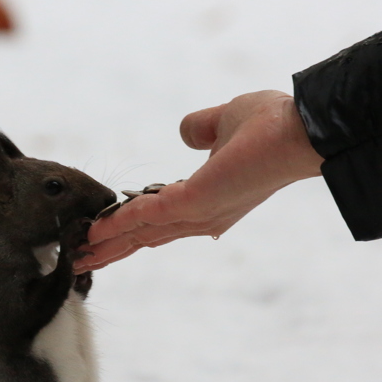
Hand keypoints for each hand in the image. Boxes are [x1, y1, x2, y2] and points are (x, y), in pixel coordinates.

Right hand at [74, 90, 322, 271]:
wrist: (302, 130)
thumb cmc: (273, 124)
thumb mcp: (226, 121)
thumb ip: (202, 128)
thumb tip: (187, 132)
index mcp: (208, 200)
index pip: (160, 220)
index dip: (130, 227)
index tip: (101, 232)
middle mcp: (203, 215)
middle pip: (147, 237)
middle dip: (112, 249)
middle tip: (79, 261)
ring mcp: (199, 212)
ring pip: (143, 233)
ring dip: (109, 245)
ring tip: (79, 256)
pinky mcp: (196, 201)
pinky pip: (149, 216)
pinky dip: (121, 224)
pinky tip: (97, 231)